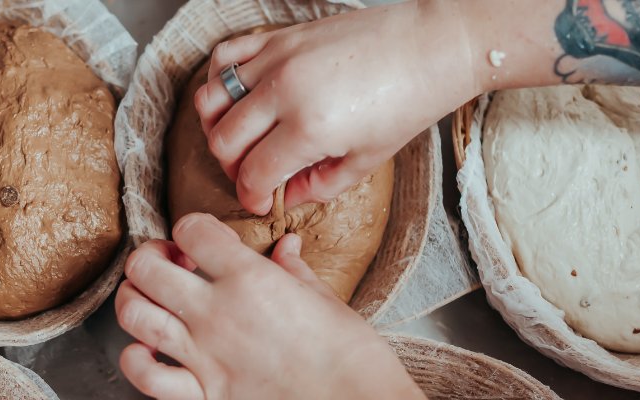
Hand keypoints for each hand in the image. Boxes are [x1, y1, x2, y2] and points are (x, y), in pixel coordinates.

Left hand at [116, 213, 423, 399]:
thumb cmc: (351, 354)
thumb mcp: (325, 299)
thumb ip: (294, 270)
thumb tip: (286, 247)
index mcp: (250, 278)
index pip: (191, 230)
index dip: (193, 228)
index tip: (205, 241)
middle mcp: (217, 312)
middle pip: (145, 266)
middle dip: (151, 257)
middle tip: (171, 264)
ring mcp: (204, 355)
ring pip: (133, 313)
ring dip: (134, 299)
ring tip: (153, 299)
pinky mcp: (204, 394)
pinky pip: (146, 375)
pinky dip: (136, 360)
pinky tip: (148, 350)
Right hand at [194, 0, 478, 214]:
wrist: (429, 47)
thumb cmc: (407, 102)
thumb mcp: (367, 160)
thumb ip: (319, 185)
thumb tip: (285, 197)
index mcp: (309, 128)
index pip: (253, 174)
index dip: (250, 197)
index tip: (260, 202)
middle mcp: (284, 92)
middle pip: (224, 142)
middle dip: (232, 169)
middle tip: (253, 176)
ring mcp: (277, 59)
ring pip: (211, 100)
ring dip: (217, 128)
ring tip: (240, 140)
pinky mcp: (278, 36)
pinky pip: (224, 58)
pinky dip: (219, 81)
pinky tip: (237, 98)